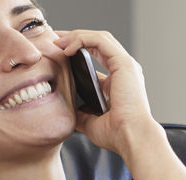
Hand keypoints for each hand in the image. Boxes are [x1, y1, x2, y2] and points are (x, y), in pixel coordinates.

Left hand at [54, 30, 162, 155]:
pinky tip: (68, 48)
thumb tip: (68, 111)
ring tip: (58, 41)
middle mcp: (124, 70)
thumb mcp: (91, 121)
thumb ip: (81, 112)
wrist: (130, 138)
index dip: (78, 49)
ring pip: (99, 38)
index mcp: (119, 80)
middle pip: (98, 42)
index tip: (59, 52)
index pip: (97, 55)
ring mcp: (125, 65)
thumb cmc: (117, 134)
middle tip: (55, 40)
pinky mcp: (123, 64)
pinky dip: (83, 39)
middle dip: (74, 38)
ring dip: (76, 36)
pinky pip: (100, 41)